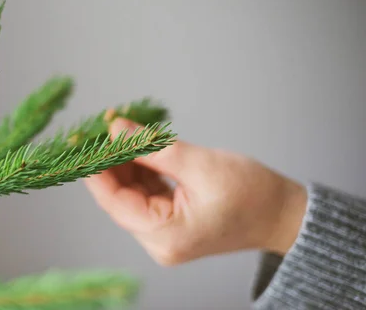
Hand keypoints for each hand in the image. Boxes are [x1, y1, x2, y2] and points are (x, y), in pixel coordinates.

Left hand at [84, 118, 307, 265]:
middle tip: (106, 127)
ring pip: (131, 194)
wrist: (284, 215)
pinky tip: (139, 148)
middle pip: (120, 198)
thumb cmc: (253, 194)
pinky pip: (146, 195)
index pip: (114, 201)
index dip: (97, 168)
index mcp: (165, 236)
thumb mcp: (200, 164)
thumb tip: (116, 129)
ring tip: (122, 131)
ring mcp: (164, 235)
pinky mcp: (171, 223)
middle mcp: (159, 242)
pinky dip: (142, 171)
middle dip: (111, 161)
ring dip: (126, 163)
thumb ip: (153, 148)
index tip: (85, 139)